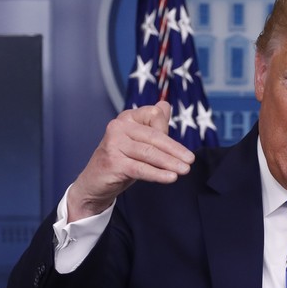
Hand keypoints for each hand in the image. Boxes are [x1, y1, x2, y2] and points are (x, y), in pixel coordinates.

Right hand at [67, 101, 194, 220]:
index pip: (154, 116)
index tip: (182, 151)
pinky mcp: (112, 162)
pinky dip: (157, 174)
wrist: (95, 182)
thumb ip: (154, 125)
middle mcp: (118, 126)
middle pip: (154, 136)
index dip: (168, 132)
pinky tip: (171, 178)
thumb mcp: (139, 142)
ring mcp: (113, 143)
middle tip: (190, 160)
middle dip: (175, 150)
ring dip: (170, 162)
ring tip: (184, 170)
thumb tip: (165, 105)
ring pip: (149, 153)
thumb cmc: (121, 160)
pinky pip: (140, 168)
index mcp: (127, 117)